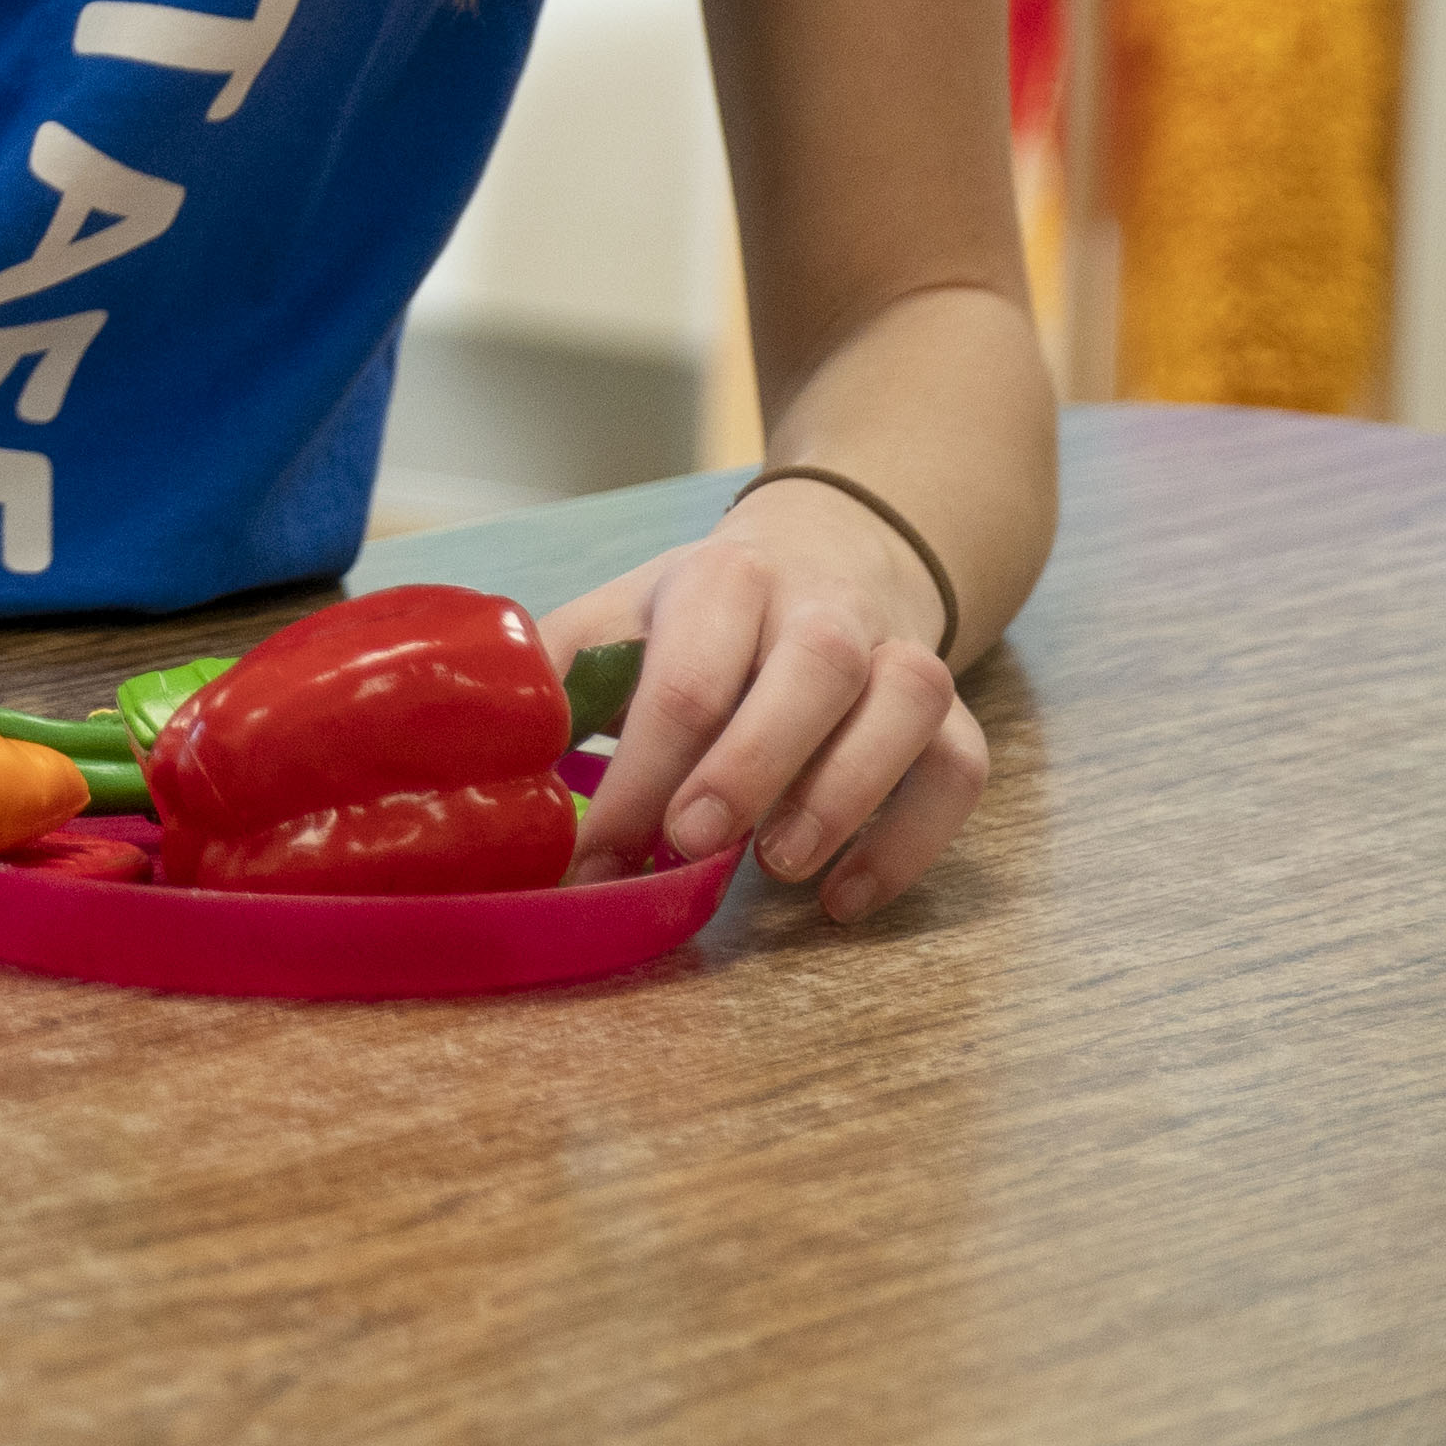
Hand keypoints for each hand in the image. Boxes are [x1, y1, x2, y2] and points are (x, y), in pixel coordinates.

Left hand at [551, 479, 985, 923]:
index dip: (639, 774)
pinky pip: (961, 767)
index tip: (598, 855)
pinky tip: (845, 897)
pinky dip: (913, 840)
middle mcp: (824, 607)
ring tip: (779, 868)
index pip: (686, 676)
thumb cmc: (708, 611)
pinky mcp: (952, 710)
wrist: (835, 548)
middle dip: (751, 766)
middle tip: (693, 845)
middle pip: (812, 671)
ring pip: (907, 705)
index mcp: (725, 580)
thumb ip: (561, 673)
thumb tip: (484, 754)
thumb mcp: (627, 614)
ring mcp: (900, 653)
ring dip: (848, 795)